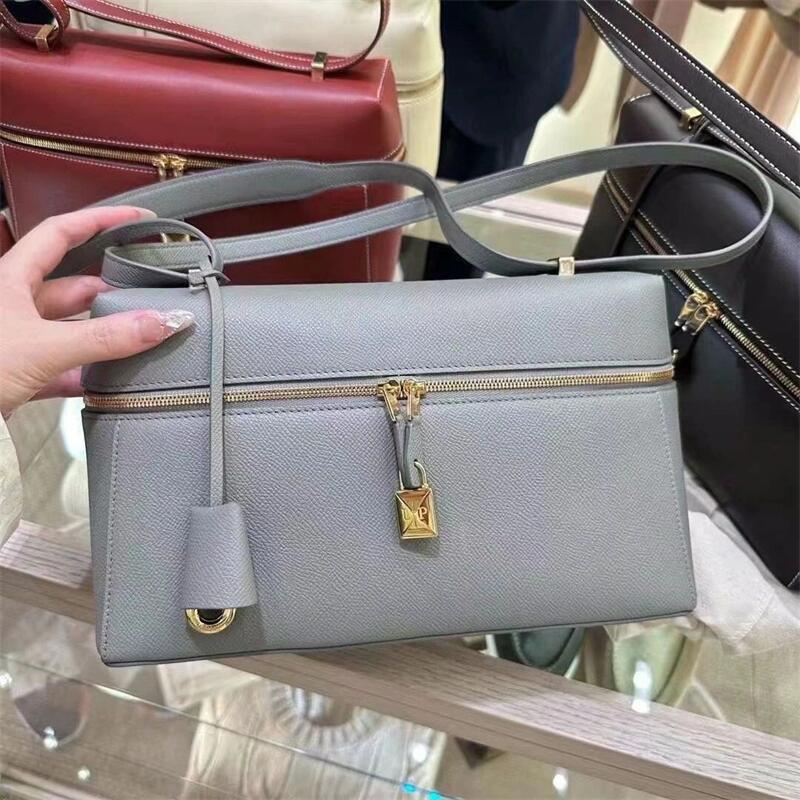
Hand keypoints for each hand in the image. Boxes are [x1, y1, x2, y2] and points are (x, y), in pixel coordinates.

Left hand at [0, 206, 194, 416]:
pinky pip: (63, 367)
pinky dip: (87, 374)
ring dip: (103, 337)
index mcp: (10, 279)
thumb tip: (162, 322)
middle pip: (74, 286)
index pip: (62, 233)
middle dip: (112, 291)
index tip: (137, 218)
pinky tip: (108, 381)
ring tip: (138, 340)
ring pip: (71, 328)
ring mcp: (16, 339)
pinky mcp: (18, 373)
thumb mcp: (45, 347)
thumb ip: (107, 337)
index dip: (101, 220)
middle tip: (148, 299)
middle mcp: (12, 304)